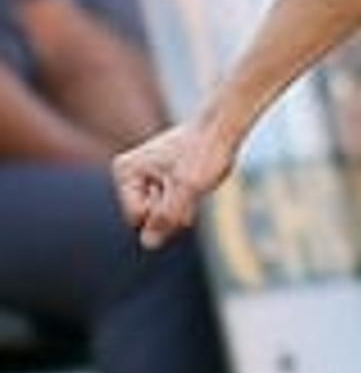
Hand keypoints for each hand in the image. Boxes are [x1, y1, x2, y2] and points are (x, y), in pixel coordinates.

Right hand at [114, 119, 236, 249]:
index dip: (165, 211)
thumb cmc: (205, 154)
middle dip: (173, 210)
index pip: (138, 218)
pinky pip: (171, 206)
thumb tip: (148, 244)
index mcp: (125, 172)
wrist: (223, 129)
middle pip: (148, 218)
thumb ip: (166, 217)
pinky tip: (195, 182)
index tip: (181, 184)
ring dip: (183, 206)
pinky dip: (187, 200)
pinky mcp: (160, 180)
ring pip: (162, 214)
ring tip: (194, 180)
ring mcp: (144, 178)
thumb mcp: (188, 188)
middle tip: (191, 182)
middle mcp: (128, 174)